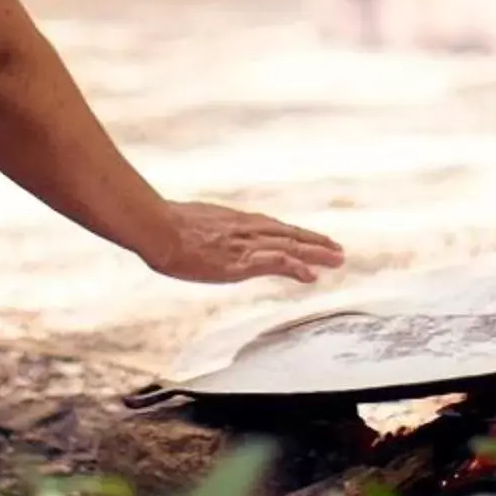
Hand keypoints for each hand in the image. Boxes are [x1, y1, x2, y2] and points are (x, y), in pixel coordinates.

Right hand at [143, 201, 346, 284]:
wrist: (157, 227)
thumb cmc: (164, 226)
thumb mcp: (187, 223)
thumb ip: (201, 230)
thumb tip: (194, 235)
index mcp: (233, 221)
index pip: (272, 227)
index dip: (293, 234)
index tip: (310, 239)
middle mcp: (245, 229)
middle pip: (288, 234)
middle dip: (314, 242)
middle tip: (337, 251)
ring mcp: (245, 244)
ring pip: (290, 245)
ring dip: (316, 252)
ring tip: (336, 260)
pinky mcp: (241, 261)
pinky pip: (276, 262)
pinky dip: (296, 267)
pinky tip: (311, 275)